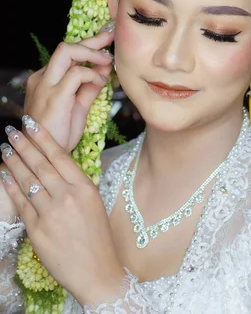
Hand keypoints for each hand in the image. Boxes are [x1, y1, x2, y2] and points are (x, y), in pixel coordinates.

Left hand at [1, 116, 126, 306]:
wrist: (97, 271)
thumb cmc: (97, 237)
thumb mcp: (93, 202)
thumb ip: (75, 184)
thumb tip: (54, 165)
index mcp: (84, 187)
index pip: (59, 155)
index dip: (43, 138)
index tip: (31, 124)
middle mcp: (67, 196)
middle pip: (40, 164)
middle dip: (24, 145)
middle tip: (12, 131)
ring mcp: (51, 213)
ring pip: (28, 180)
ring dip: (14, 161)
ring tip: (5, 148)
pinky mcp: (38, 230)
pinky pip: (21, 203)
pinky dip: (11, 186)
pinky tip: (4, 175)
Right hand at [24, 24, 114, 152]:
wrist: (45, 158)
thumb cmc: (59, 135)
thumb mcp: (78, 107)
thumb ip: (89, 87)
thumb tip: (104, 69)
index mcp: (46, 80)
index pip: (67, 55)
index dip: (88, 45)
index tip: (106, 39)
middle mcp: (42, 78)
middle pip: (66, 47)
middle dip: (92, 40)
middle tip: (111, 36)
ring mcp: (46, 85)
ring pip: (67, 51)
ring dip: (92, 52)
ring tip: (108, 59)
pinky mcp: (54, 95)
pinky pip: (76, 73)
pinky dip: (92, 73)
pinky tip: (101, 81)